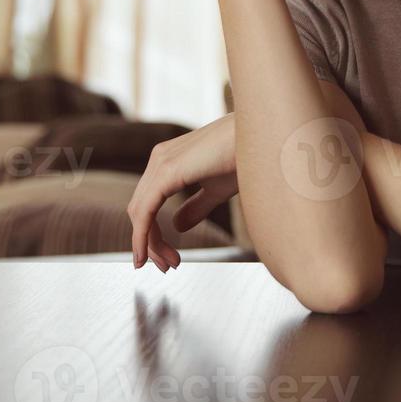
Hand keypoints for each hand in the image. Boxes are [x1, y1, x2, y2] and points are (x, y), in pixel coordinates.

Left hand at [127, 112, 237, 271]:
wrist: (261, 135)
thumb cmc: (246, 156)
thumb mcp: (217, 189)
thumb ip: (196, 207)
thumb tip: (176, 225)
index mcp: (169, 160)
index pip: (148, 203)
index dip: (153, 234)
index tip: (168, 257)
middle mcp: (159, 158)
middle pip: (140, 210)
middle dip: (151, 243)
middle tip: (168, 266)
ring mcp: (161, 162)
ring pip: (140, 212)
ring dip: (149, 243)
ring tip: (168, 264)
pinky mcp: (167, 171)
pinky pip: (145, 210)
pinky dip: (143, 235)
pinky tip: (148, 252)